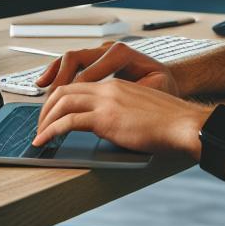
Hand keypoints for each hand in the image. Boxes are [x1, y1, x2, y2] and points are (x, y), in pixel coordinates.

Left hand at [32, 77, 211, 156]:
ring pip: (62, 102)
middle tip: (41, 125)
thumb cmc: (170, 122)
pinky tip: (45, 141)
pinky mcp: (105, 118)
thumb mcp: (142, 109)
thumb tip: (110, 126)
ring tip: (40, 135)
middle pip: (64, 90)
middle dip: (47, 108)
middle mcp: (109, 88)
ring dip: (45, 120)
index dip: (60, 98)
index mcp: (118, 85)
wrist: (184, 124)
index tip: (53, 113)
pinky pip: (68, 121)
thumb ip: (123, 111)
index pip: (79, 84)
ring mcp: (106, 101)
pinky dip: (51, 131)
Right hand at [36, 41, 181, 99]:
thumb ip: (133, 94)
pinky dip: (57, 70)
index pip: (90, 72)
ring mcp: (102, 52)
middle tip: (50, 106)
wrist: (169, 79)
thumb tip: (113, 104)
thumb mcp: (155, 90)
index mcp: (123, 54)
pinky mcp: (97, 59)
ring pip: (71, 58)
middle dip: (59, 83)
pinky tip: (44, 82)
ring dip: (54, 75)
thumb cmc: (163, 87)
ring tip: (42, 92)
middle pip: (76, 59)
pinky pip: (72, 62)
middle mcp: (110, 49)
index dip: (74, 92)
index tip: (65, 111)